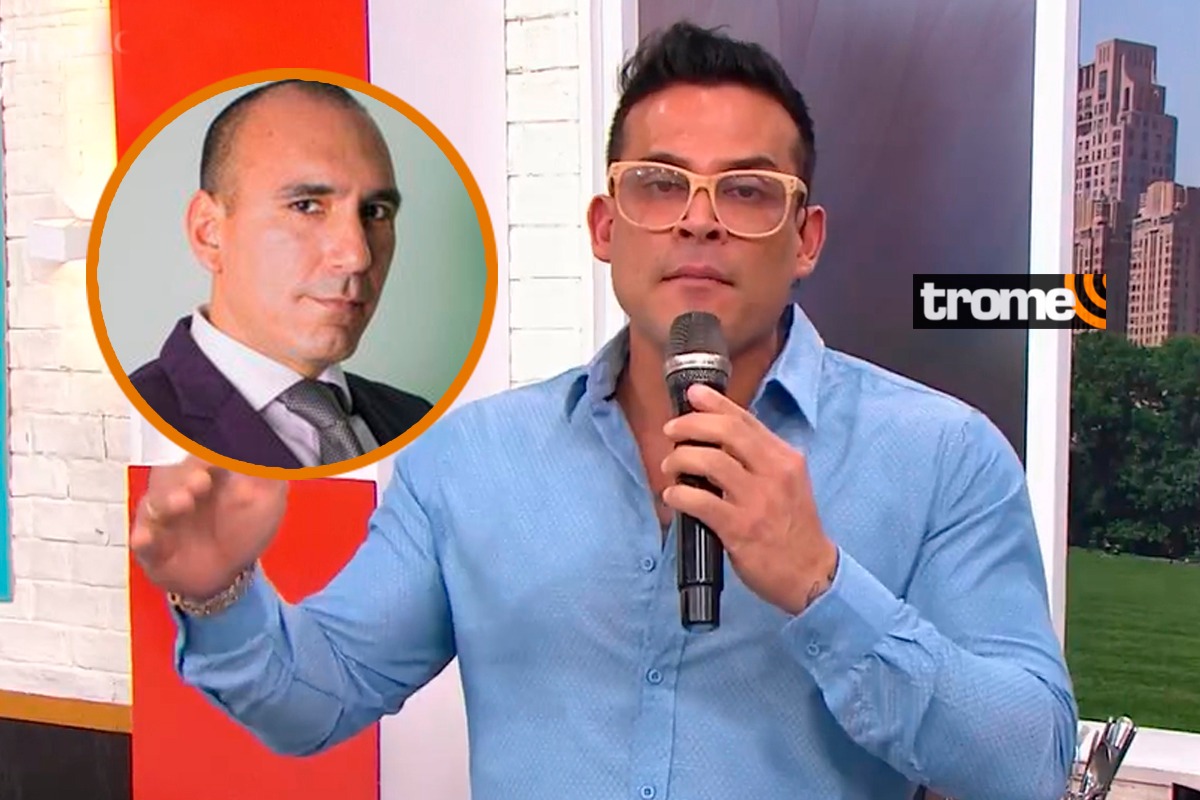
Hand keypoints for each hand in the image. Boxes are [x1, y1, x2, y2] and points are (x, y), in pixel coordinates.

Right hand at [130, 455, 288, 599]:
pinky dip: (143, 538)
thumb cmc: (245, 527)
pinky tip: (146, 538)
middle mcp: (180, 487)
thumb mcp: (268, 496)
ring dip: (165, 502)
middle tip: (200, 480)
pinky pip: (141, 539)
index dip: (208, 451)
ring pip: (155, 502)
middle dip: (184, 474)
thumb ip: (268, 470)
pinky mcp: (151, 545)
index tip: (218, 453)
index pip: (202, 452)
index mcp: (208, 469)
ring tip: (181, 503)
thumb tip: (267, 443)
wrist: (228, 572)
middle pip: (172, 473)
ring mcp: (164, 516)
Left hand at [660, 384, 838, 615]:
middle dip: (690, 425)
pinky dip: (678, 494)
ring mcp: (757, 500)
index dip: (715, 403)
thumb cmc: (793, 527)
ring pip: (709, 460)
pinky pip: (699, 500)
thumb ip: (759, 458)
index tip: (693, 395)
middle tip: (672, 431)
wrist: (810, 572)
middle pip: (726, 431)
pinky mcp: (739, 527)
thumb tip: (718, 436)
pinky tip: (672, 495)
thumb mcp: (787, 482)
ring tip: (670, 466)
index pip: (745, 419)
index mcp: (784, 458)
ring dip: (680, 458)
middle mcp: (774, 473)